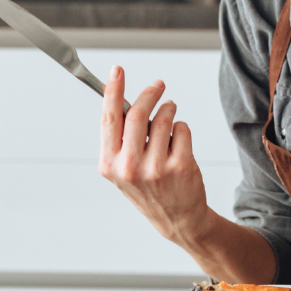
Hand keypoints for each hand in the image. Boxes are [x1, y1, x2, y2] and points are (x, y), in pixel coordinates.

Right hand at [98, 65, 209, 245]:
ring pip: (164, 119)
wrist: (177, 219)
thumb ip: (121, 139)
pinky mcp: (181, 166)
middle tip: (158, 85)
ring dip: (169, 110)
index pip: (108, 118)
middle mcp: (129, 167)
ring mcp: (156, 168)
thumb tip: (122, 99)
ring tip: (170, 116)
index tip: (117, 70)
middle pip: (138, 113)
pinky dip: (182, 128)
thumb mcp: (123, 169)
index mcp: (109, 164)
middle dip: (150, 93)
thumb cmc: (149, 189)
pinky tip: (179, 142)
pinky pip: (182, 129)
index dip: (112, 90)